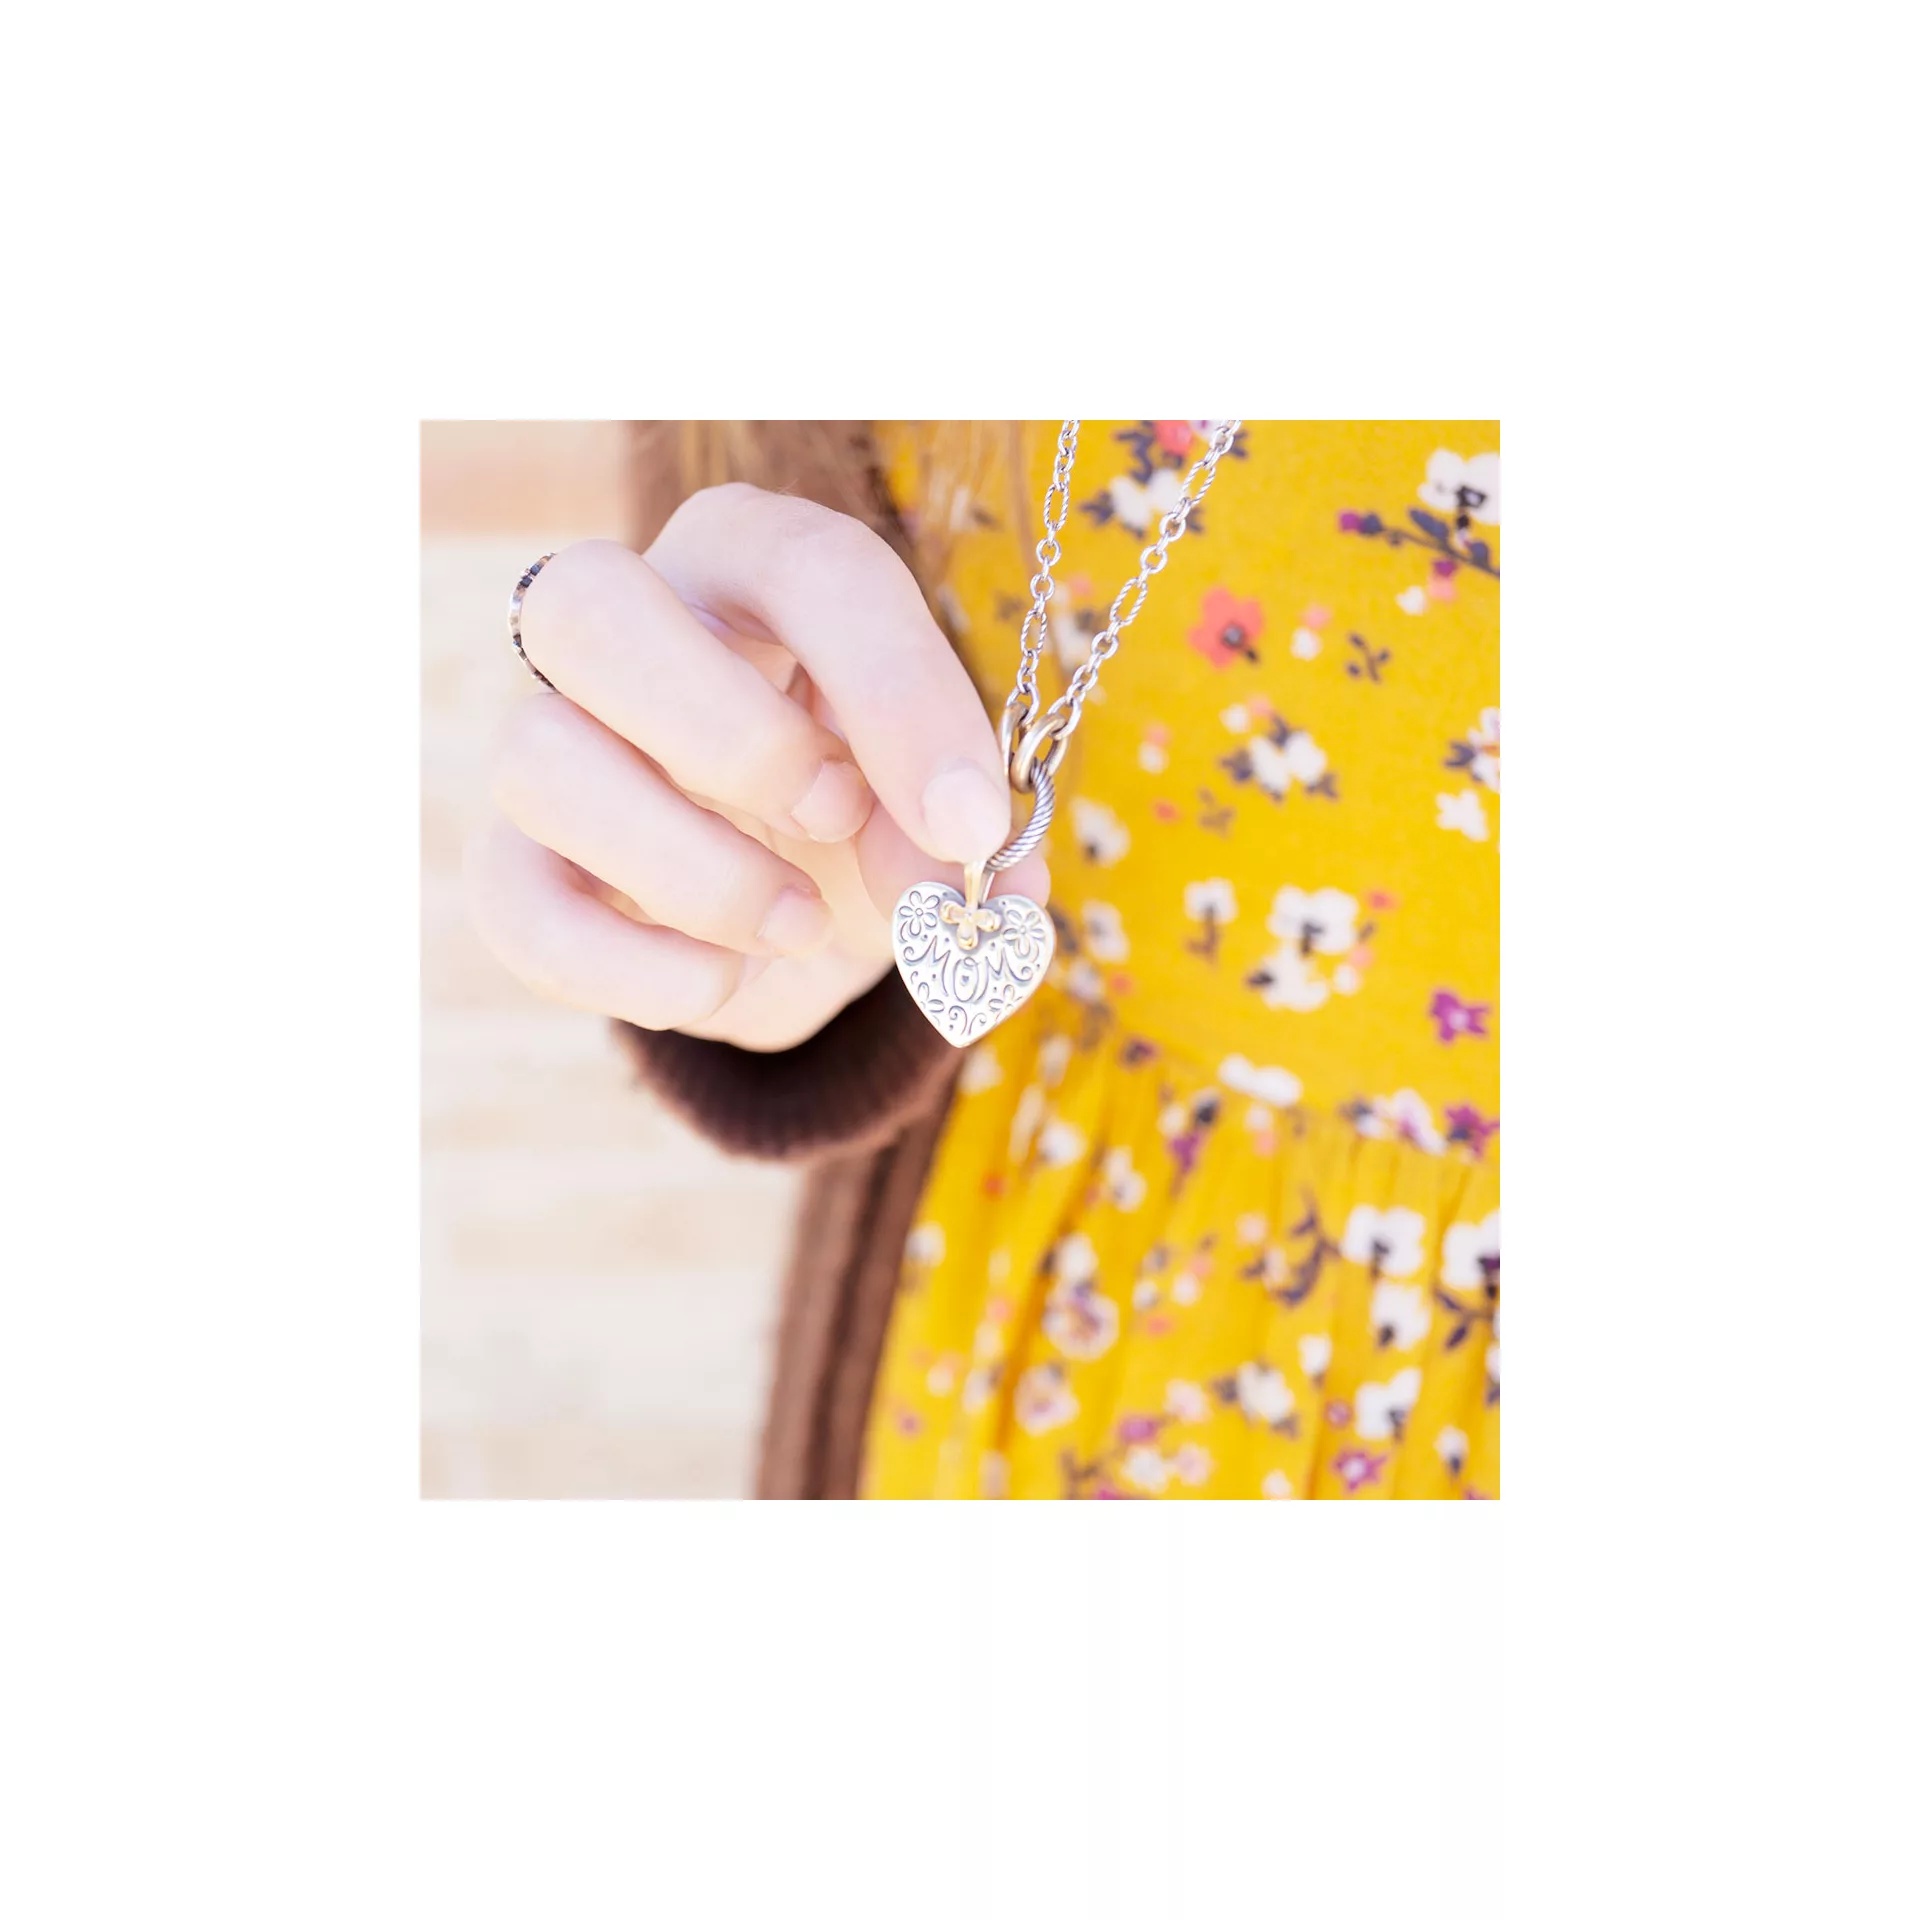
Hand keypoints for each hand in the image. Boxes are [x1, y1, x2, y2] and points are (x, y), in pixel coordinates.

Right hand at [467, 487, 1050, 1051]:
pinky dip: (631, 967)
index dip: (897, 697)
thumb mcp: (934, 807)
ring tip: (799, 926)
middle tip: (836, 818)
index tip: (967, 823)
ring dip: (693, 870)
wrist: (796, 908)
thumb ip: (965, 835)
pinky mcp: (516, 861)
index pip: (809, 570)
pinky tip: (722, 979)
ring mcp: (551, 739)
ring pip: (538, 757)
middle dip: (733, 736)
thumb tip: (986, 893)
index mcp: (753, 568)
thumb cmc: (866, 808)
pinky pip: (513, 901)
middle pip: (591, 604)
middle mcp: (631, 630)